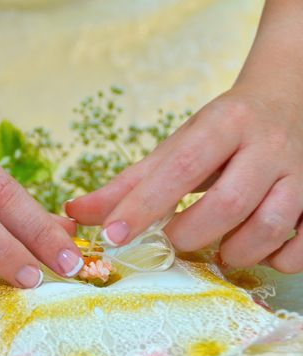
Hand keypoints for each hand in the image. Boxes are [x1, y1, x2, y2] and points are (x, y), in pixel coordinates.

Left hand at [66, 88, 302, 272]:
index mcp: (224, 125)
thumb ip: (129, 183)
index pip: (179, 167)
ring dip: (235, 252)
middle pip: (228, 203)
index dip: (143, 205)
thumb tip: (75, 213)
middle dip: (191, 234)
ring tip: (218, 250)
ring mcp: (302, 172)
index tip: (113, 235)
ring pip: (270, 226)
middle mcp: (267, 146)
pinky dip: (277, 259)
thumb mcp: (176, 145)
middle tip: (174, 242)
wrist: (291, 97)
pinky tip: (257, 251)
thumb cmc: (223, 129)